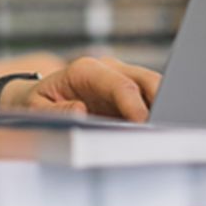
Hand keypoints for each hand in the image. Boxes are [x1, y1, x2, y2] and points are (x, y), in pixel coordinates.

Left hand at [4, 56, 161, 121]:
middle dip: (163, 102)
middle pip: (147, 81)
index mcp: (86, 70)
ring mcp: (121, 81)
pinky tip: (161, 136)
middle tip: (168, 130)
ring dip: (164, 110)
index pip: (120, 84)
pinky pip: (151, 102)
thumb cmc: (36, 103)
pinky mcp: (128, 96)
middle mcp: (108, 71)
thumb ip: (56, 110)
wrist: (37, 98)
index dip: (136, 104)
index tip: (146, 124)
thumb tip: (81, 111)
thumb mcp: (36, 108)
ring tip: (169, 135)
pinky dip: (159, 116)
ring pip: (155, 89)